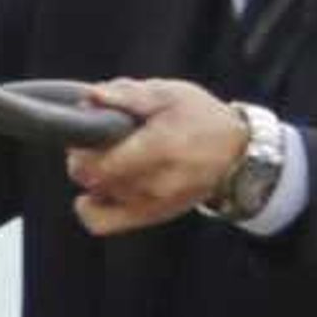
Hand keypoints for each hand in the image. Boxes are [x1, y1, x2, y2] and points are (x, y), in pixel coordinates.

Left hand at [65, 78, 247, 237]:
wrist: (234, 152)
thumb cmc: (200, 118)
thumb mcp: (168, 94)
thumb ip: (128, 95)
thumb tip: (91, 97)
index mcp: (159, 149)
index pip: (100, 164)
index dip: (82, 148)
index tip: (87, 131)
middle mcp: (156, 183)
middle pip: (94, 180)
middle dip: (83, 159)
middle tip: (93, 141)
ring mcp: (153, 204)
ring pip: (97, 196)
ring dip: (92, 177)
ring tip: (108, 157)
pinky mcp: (151, 216)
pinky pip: (104, 223)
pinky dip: (91, 207)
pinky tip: (95, 191)